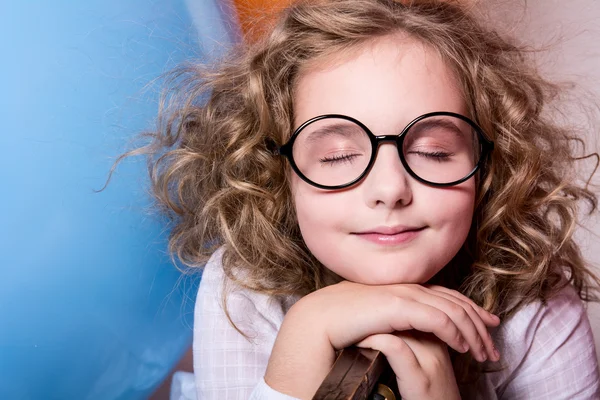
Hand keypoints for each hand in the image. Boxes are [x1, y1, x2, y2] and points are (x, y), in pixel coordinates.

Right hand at [265, 282, 499, 397]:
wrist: (324, 316)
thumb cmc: (347, 320)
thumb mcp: (381, 318)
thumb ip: (399, 318)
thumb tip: (412, 327)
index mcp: (406, 287)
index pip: (448, 297)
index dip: (471, 310)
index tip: (487, 325)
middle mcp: (410, 287)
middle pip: (457, 303)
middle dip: (479, 325)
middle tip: (493, 346)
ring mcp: (406, 294)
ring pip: (453, 312)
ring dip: (472, 334)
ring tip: (483, 355)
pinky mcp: (401, 305)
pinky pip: (438, 320)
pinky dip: (455, 333)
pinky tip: (462, 348)